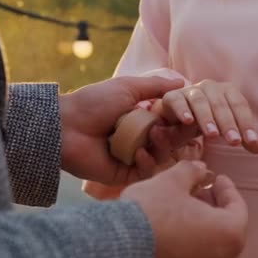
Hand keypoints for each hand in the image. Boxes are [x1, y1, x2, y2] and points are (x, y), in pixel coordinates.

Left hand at [59, 76, 183, 182]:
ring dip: (163, 147)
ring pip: (162, 158)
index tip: (192, 115)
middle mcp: (141, 139)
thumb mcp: (127, 87)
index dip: (184, 121)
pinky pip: (146, 173)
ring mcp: (133, 157)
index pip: (172, 123)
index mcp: (142, 119)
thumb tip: (182, 82)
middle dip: (178, 135)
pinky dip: (147, 164)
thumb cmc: (93, 102)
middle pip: (171, 142)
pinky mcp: (125, 174)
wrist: (65, 126)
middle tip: (180, 128)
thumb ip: (155, 85)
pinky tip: (139, 153)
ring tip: (153, 135)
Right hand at [122, 161, 247, 257]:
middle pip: (227, 230)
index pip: (238, 207)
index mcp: (230, 234)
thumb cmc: (150, 213)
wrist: (116, 249)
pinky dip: (193, 246)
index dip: (227, 189)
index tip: (218, 178)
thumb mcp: (172, 181)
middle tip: (202, 192)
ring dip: (204, 227)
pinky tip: (175, 231)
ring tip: (185, 210)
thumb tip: (200, 168)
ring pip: (213, 248)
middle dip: (215, 207)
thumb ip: (192, 171)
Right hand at [158, 79, 257, 153]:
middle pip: (221, 104)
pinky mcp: (172, 96)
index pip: (240, 105)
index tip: (250, 142)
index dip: (246, 123)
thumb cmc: (207, 122)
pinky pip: (177, 100)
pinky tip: (188, 122)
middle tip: (234, 142)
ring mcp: (191, 90)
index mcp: (227, 91)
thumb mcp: (226, 130)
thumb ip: (242, 138)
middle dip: (228, 123)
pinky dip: (183, 110)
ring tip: (212, 135)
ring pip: (200, 101)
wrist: (178, 117)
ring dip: (207, 118)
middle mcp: (210, 87)